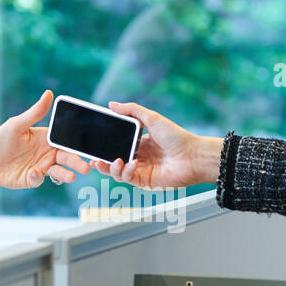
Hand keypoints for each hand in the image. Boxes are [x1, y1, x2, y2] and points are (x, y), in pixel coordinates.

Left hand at [0, 89, 85, 190]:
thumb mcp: (17, 125)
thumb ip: (35, 112)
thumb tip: (49, 93)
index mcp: (46, 138)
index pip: (65, 140)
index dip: (76, 143)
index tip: (86, 145)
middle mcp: (46, 153)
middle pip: (67, 157)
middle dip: (77, 162)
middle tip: (86, 167)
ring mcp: (41, 167)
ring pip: (59, 171)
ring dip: (66, 174)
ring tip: (72, 177)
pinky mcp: (32, 179)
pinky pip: (40, 179)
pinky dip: (38, 177)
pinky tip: (32, 173)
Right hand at [55, 99, 218, 189]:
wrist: (192, 155)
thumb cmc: (177, 137)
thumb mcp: (152, 118)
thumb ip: (131, 111)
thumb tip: (111, 104)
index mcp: (140, 143)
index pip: (117, 145)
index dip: (105, 145)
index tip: (94, 143)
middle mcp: (139, 157)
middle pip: (114, 160)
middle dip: (102, 161)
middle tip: (93, 158)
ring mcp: (141, 170)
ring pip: (117, 172)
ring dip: (110, 168)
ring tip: (112, 161)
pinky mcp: (145, 181)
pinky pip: (127, 178)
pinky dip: (124, 172)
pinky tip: (129, 164)